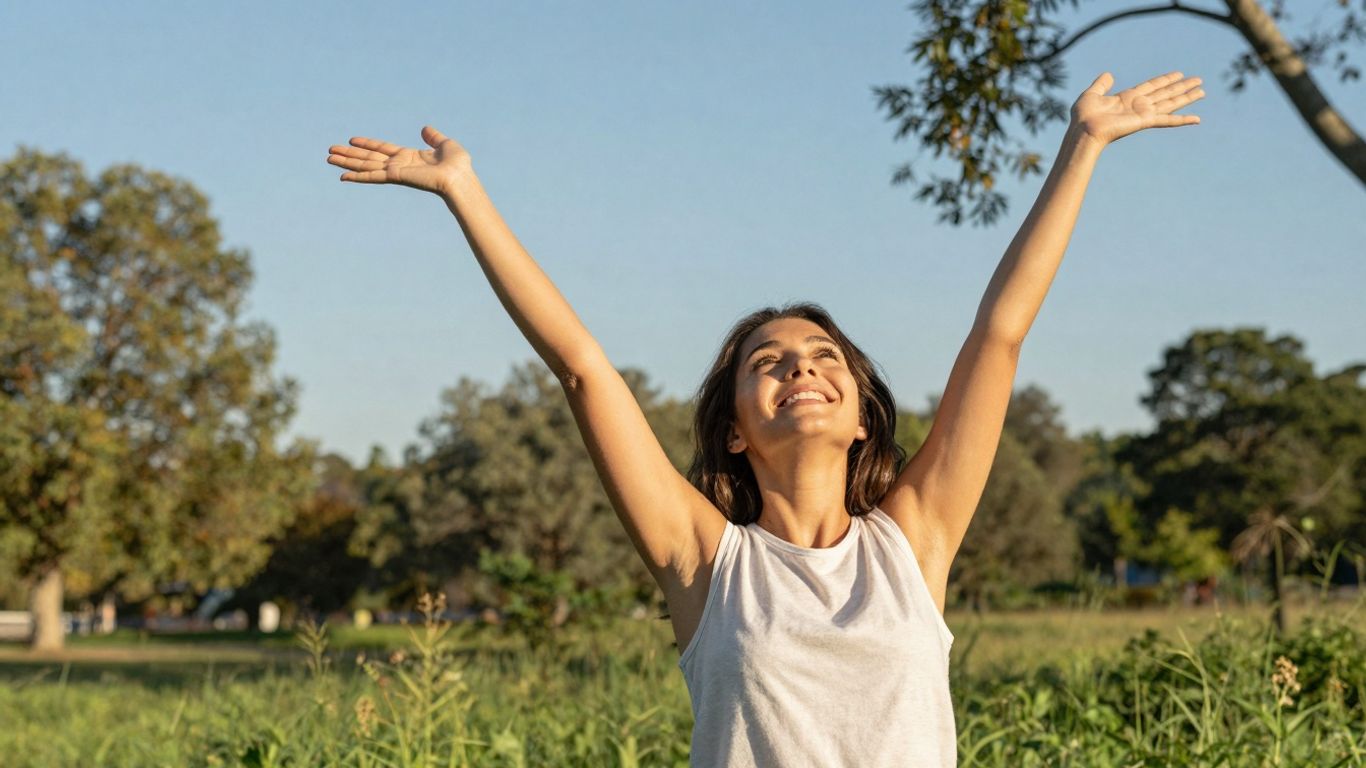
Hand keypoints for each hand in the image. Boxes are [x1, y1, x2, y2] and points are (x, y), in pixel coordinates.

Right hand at [327, 125, 472, 196]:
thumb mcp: (445, 144)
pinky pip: (372, 176)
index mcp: (409, 157)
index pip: (383, 148)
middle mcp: (399, 165)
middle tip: (330, 150)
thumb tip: (425, 128)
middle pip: (369, 157)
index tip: (352, 139)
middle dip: (350, 154)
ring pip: (365, 165)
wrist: (460, 178)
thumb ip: (433, 137)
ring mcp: (396, 172)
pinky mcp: (395, 177)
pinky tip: (342, 176)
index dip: (368, 143)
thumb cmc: (458, 165)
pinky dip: (357, 176)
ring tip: (328, 158)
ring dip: (347, 162)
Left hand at [1071, 71, 1203, 146]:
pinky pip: (1168, 120)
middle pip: (1166, 92)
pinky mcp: (1145, 121)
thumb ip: (1101, 84)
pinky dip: (1183, 120)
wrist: (1083, 130)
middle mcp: (1139, 105)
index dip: (1166, 79)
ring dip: (1187, 97)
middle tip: (1199, 80)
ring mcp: (1144, 114)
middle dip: (1182, 86)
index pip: (1152, 86)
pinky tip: (1197, 119)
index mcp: (1128, 97)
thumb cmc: (1083, 116)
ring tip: (1203, 91)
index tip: (1179, 74)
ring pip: (1171, 103)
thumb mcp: (1092, 94)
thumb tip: (1109, 74)